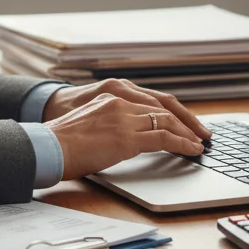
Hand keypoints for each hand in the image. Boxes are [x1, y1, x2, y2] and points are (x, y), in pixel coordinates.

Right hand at [42, 79, 210, 179]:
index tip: (183, 122)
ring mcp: (124, 118)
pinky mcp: (126, 137)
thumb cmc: (60, 143)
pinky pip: (163, 137)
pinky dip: (182, 144)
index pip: (150, 101)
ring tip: (200, 143)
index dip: (171, 112)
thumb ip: (108, 124)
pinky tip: (192, 151)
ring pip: (167, 121)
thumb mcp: (88, 124)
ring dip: (187, 133)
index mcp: (110, 97)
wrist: (47, 147)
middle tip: (201, 132)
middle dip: (186, 121)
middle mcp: (119, 101)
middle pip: (163, 107)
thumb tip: (122, 140)